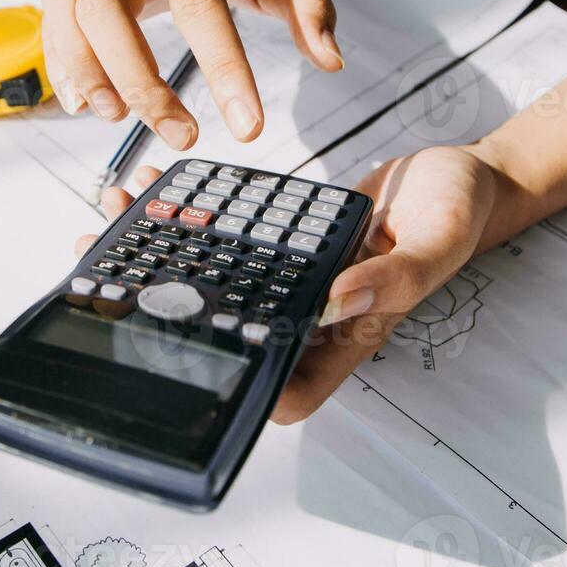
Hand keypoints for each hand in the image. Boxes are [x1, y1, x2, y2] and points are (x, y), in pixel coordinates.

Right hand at [38, 0, 343, 151]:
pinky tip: (82, 102)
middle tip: (180, 133)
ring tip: (115, 117)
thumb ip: (310, 11)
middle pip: (108, 5)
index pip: (202, 7)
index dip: (224, 71)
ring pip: (66, 2)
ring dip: (82, 67)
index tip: (248, 128)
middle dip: (137, 78)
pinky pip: (49, 14)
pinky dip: (59, 62)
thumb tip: (331, 60)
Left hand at [73, 148, 501, 425]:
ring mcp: (296, 278)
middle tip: (107, 278)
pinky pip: (233, 241)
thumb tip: (336, 301)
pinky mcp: (286, 243)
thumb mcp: (438, 237)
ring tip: (115, 223)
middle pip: (237, 336)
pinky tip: (161, 190)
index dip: (241, 393)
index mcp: (351, 333)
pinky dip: (194, 217)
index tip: (182, 361)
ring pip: (221, 287)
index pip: (290, 389)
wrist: (459, 173)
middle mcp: (315, 314)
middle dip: (171, 316)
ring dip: (165, 261)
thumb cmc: (459, 212)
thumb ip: (394, 275)